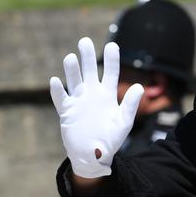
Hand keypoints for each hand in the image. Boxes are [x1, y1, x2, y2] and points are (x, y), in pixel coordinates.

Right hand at [50, 37, 143, 177]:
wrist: (94, 155)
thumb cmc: (111, 139)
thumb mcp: (124, 121)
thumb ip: (131, 104)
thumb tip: (139, 86)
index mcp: (108, 95)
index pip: (111, 74)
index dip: (112, 60)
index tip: (113, 46)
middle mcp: (92, 95)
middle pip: (89, 72)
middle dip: (87, 57)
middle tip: (84, 41)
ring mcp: (78, 102)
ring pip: (74, 81)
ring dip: (72, 70)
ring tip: (71, 57)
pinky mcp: (67, 112)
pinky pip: (61, 99)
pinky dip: (58, 91)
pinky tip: (56, 81)